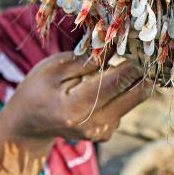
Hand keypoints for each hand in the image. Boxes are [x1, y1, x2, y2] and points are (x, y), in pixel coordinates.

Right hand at [0, 52, 149, 174]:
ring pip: (134, 99)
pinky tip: (109, 80)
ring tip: (123, 59)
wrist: (29, 124)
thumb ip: (88, 58)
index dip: (136, 60)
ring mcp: (103, 131)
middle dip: (144, 69)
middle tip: (144, 47)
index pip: (119, 80)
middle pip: (137, 93)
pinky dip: (123, 90)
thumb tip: (119, 41)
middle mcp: (95, 124)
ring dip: (134, 78)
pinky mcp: (107, 133)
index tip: (144, 42)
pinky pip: (125, 106)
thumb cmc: (38, 89)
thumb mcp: (55, 67)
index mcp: (77, 107)